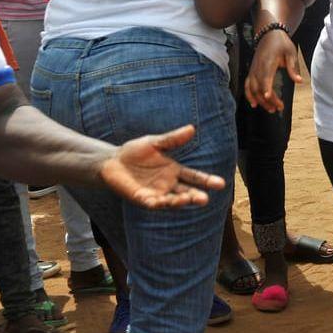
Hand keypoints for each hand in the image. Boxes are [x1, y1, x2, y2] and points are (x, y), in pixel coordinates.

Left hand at [99, 125, 227, 208]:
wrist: (112, 161)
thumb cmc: (134, 152)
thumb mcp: (155, 142)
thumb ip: (173, 139)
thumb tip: (192, 128)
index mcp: (174, 171)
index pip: (194, 177)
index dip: (207, 181)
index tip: (221, 184)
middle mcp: (168, 184)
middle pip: (186, 192)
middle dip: (195, 196)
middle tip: (205, 199)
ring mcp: (156, 193)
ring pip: (172, 200)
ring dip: (180, 202)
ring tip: (188, 199)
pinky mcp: (142, 198)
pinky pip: (153, 203)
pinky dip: (159, 203)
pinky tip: (163, 201)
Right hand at [243, 27, 300, 113]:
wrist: (268, 34)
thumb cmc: (281, 43)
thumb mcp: (291, 52)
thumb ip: (293, 68)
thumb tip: (299, 81)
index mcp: (268, 61)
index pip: (265, 76)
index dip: (266, 87)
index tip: (269, 97)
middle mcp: (258, 66)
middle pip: (259, 86)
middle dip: (267, 100)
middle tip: (278, 108)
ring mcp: (253, 69)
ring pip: (252, 88)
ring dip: (260, 100)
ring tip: (270, 110)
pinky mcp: (251, 71)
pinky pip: (247, 85)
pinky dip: (249, 95)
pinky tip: (254, 104)